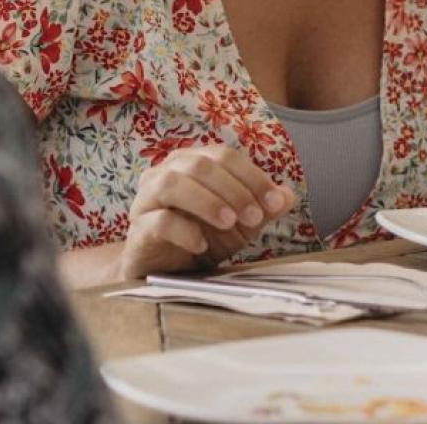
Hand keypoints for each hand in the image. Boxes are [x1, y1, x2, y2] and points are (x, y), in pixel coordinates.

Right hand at [116, 145, 297, 277]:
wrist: (167, 271)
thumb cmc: (202, 236)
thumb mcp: (240, 223)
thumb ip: (263, 208)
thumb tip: (288, 196)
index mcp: (191, 162)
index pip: (223, 156)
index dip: (252, 176)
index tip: (274, 202)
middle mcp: (164, 172)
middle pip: (199, 165)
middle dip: (233, 190)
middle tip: (254, 217)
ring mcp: (147, 199)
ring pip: (172, 184)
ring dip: (207, 202)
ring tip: (229, 223)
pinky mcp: (138, 229)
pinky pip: (158, 220)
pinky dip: (184, 230)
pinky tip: (201, 244)